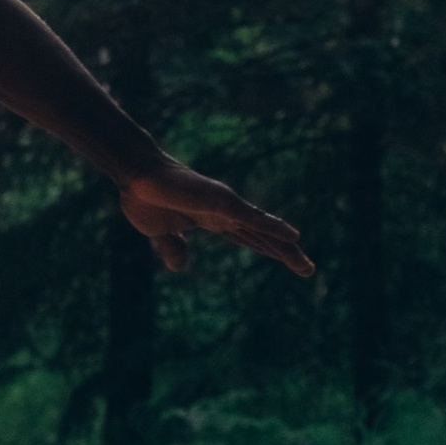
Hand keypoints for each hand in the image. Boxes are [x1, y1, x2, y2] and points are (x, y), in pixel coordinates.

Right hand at [117, 161, 312, 280]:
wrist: (136, 175)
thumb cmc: (145, 197)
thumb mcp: (159, 233)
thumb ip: (172, 248)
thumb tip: (180, 267)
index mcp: (213, 221)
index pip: (248, 238)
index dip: (268, 250)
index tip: (286, 262)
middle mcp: (226, 213)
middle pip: (262, 237)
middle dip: (285, 254)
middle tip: (308, 269)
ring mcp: (226, 207)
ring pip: (263, 231)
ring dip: (286, 248)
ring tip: (306, 266)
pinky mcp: (223, 201)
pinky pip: (252, 218)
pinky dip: (273, 227)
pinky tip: (294, 237)